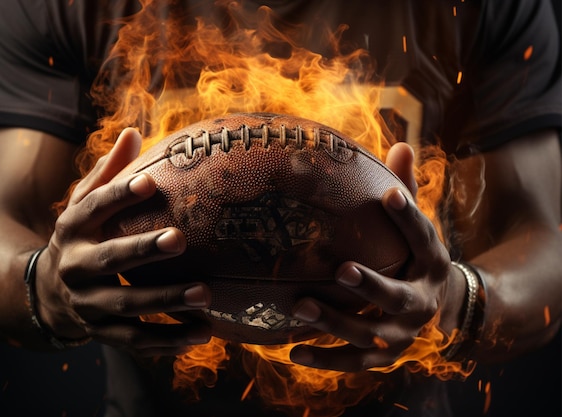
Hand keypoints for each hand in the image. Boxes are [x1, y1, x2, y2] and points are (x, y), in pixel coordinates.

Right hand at [35, 128, 211, 356]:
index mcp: (72, 228)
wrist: (45, 293)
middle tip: (179, 239)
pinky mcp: (100, 333)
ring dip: (164, 301)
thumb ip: (108, 173)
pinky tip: (202, 332)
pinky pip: (134, 340)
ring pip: (124, 306)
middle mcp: (74, 266)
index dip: (118, 195)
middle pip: (108, 260)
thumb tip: (134, 132)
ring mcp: (86, 304)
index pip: (92, 208)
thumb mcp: (84, 204)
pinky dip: (167, 340)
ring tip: (205, 294)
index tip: (149, 183)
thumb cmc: (82, 238)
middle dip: (141, 251)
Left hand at [289, 143, 453, 371]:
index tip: (389, 195)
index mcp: (432, 262)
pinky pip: (354, 362)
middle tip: (341, 270)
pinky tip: (294, 353)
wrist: (438, 307)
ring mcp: (403, 334)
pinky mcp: (384, 356)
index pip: (424, 238)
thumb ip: (406, 191)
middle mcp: (423, 301)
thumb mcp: (416, 228)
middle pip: (399, 297)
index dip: (410, 217)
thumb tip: (401, 145)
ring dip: (336, 322)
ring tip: (300, 306)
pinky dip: (326, 359)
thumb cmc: (412, 256)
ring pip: (371, 333)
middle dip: (372, 286)